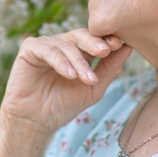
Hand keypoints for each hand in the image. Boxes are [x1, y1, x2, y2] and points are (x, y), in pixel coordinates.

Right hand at [0, 28, 132, 134]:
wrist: (35, 121)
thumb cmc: (63, 104)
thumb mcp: (93, 87)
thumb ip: (109, 67)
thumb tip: (128, 47)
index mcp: (78, 50)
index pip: (94, 38)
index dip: (107, 39)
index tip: (121, 44)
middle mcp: (62, 44)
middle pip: (81, 35)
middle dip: (94, 42)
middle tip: (106, 50)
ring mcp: (45, 44)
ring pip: (66, 45)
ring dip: (79, 62)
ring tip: (87, 78)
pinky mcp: (29, 49)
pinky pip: (47, 50)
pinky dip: (60, 61)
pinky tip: (69, 75)